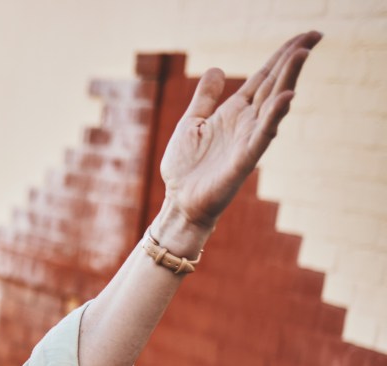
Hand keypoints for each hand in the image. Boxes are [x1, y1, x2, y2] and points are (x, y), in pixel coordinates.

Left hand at [160, 31, 320, 230]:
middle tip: (315, 34)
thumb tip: (217, 68)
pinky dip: (274, 115)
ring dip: (288, 79)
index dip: (281, 56)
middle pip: (274, 84)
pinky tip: (286, 98)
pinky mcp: (245, 158)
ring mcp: (248, 139)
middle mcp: (246, 122)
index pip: (263, 78)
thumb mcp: (191, 122)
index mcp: (234, 112)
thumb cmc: (185, 167)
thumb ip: (205, 97)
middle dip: (293, 59)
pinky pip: (263, 134)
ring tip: (302, 54)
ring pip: (273, 103)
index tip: (303, 36)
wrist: (179, 201)